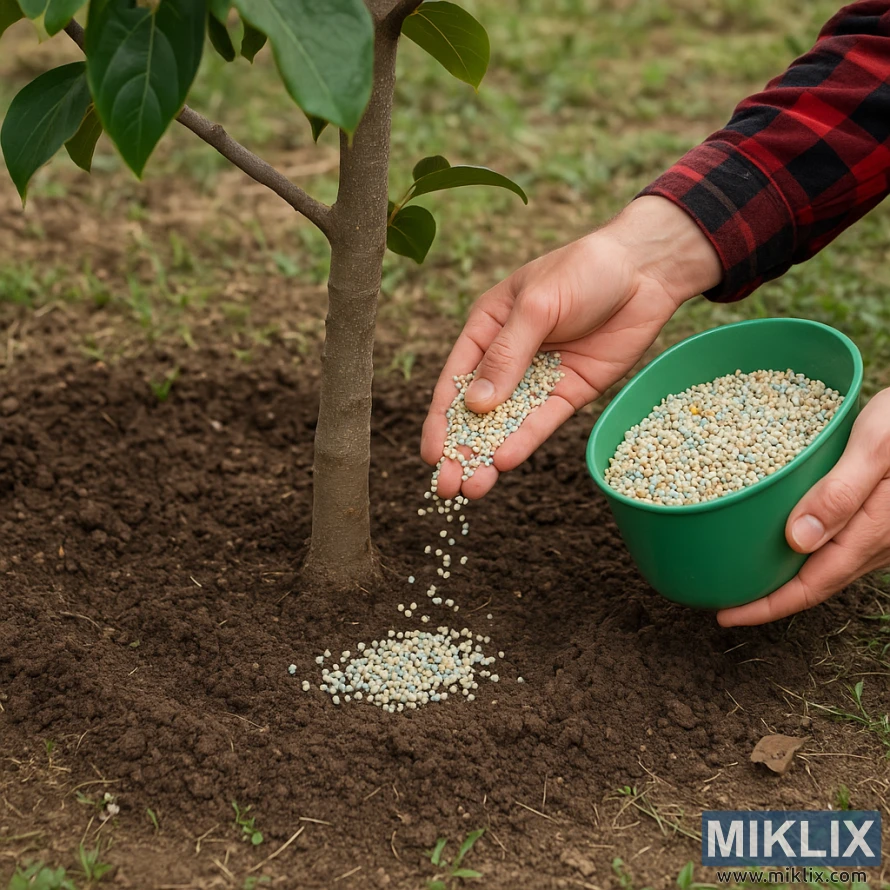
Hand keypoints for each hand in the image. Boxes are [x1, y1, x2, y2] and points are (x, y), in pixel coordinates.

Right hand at [421, 197, 721, 498]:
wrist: (645, 268)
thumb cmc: (583, 270)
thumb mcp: (536, 306)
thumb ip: (507, 355)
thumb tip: (476, 405)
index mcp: (487, 327)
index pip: (455, 379)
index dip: (441, 419)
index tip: (431, 454)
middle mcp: (508, 357)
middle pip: (478, 410)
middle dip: (461, 449)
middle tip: (446, 488)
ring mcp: (540, 377)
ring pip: (508, 423)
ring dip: (489, 455)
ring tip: (472, 490)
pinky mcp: (570, 390)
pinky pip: (544, 420)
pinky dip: (526, 441)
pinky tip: (507, 462)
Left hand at [718, 389, 889, 626]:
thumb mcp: (876, 446)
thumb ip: (840, 492)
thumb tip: (796, 539)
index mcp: (872, 531)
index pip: (812, 586)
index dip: (767, 607)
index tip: (726, 615)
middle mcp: (878, 543)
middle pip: (816, 584)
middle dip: (769, 597)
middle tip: (723, 594)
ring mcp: (882, 534)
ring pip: (826, 566)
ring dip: (785, 576)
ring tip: (743, 570)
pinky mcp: (880, 518)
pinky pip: (836, 545)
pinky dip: (802, 551)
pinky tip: (779, 537)